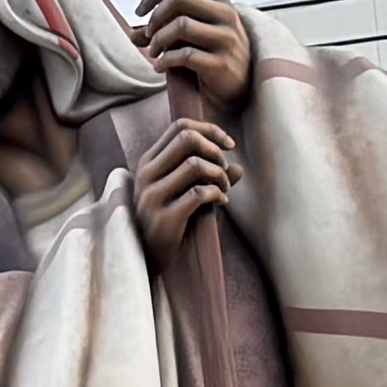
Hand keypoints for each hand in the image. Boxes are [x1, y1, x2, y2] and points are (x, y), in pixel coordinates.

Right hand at [126, 107, 242, 260]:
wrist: (147, 259)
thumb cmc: (169, 222)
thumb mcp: (182, 193)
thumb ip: (207, 176)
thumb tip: (240, 168)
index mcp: (148, 162)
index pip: (180, 127)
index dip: (210, 130)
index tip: (229, 145)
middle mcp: (146, 175)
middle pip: (187, 139)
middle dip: (216, 151)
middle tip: (225, 171)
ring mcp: (152, 196)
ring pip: (195, 165)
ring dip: (219, 175)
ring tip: (224, 189)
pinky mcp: (163, 218)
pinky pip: (198, 193)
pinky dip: (217, 194)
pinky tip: (222, 203)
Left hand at [132, 0, 251, 98]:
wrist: (242, 88)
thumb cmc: (213, 56)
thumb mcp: (193, 36)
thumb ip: (165, 30)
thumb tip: (134, 35)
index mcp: (219, 0)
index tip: (140, 12)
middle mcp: (226, 14)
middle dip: (156, 16)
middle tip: (148, 35)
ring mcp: (226, 38)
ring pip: (181, 25)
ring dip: (158, 39)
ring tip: (153, 52)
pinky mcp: (221, 64)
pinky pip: (185, 55)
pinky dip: (165, 61)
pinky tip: (160, 67)